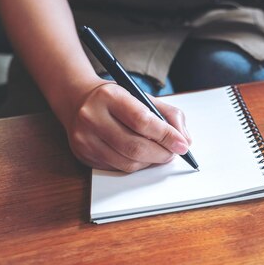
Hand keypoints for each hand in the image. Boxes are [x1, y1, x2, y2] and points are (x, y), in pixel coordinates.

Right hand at [65, 82, 191, 171]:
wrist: (78, 100)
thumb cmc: (116, 99)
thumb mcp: (143, 96)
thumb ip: (169, 115)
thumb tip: (185, 140)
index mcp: (110, 97)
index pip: (143, 121)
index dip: (167, 136)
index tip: (182, 145)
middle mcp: (92, 117)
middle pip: (135, 147)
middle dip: (162, 154)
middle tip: (173, 153)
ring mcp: (85, 138)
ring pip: (128, 163)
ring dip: (150, 162)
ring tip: (158, 153)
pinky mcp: (83, 155)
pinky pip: (118, 168)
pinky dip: (136, 165)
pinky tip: (140, 156)